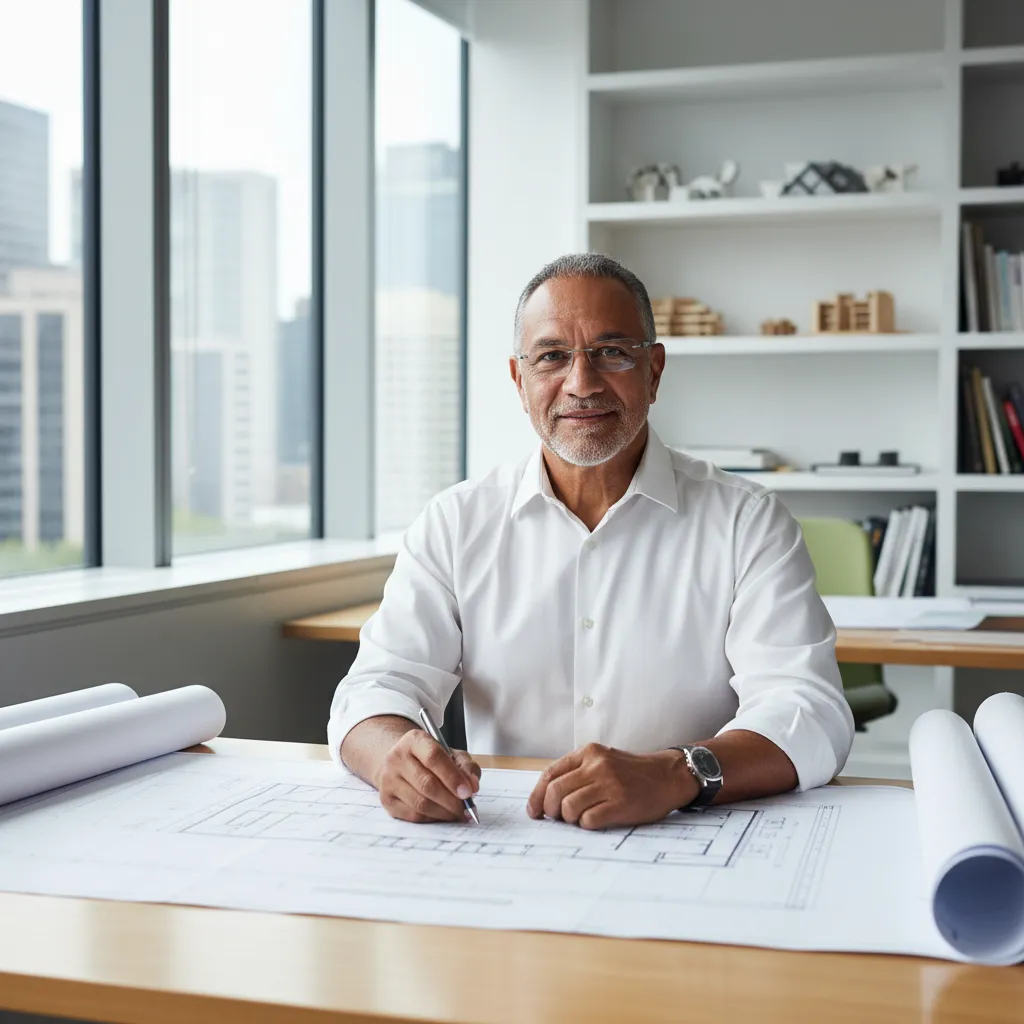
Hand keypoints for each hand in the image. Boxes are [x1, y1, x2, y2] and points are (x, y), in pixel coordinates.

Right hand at [376, 729, 480, 823]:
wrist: (400, 762)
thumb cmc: (430, 759)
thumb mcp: (451, 753)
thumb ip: (466, 766)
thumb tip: (472, 786)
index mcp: (414, 740)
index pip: (433, 757)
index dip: (453, 777)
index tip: (468, 792)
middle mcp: (397, 758)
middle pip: (427, 784)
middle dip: (451, 800)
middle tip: (466, 808)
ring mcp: (388, 779)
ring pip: (420, 803)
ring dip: (444, 812)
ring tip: (458, 813)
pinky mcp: (386, 799)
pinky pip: (412, 815)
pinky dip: (432, 819)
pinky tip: (443, 816)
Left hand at [526, 743, 696, 829]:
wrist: (667, 776)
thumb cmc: (630, 773)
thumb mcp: (602, 761)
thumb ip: (577, 772)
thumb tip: (545, 798)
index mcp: (588, 753)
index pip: (550, 774)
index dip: (537, 795)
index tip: (534, 811)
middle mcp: (596, 766)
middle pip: (555, 792)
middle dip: (550, 810)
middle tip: (557, 818)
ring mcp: (609, 784)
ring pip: (569, 807)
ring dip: (570, 819)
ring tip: (580, 818)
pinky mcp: (620, 803)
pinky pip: (588, 820)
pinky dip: (586, 825)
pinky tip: (595, 821)